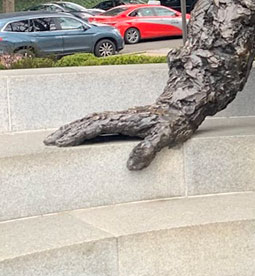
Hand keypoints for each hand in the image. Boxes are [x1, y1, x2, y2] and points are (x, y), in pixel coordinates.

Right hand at [43, 104, 197, 170]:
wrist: (185, 109)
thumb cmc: (176, 123)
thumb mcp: (166, 137)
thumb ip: (150, 149)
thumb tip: (132, 165)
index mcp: (126, 119)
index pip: (95, 126)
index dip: (77, 133)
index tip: (60, 142)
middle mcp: (121, 117)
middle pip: (88, 121)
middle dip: (68, 130)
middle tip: (48, 142)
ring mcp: (122, 119)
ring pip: (92, 121)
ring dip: (73, 129)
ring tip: (57, 139)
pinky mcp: (126, 122)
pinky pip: (100, 125)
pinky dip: (85, 129)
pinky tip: (81, 136)